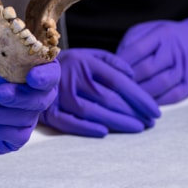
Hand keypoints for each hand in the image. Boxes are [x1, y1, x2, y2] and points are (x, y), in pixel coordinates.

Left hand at [0, 39, 59, 154]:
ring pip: (30, 118)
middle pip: (45, 97)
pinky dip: (0, 129)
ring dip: (5, 113)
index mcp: (20, 67)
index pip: (48, 70)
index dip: (46, 74)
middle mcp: (24, 91)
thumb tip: (10, 75)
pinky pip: (18, 136)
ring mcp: (17, 115)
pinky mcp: (7, 137)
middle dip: (24, 97)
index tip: (32, 77)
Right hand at [39, 48, 160, 137]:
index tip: (155, 110)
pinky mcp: (50, 112)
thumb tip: (133, 75)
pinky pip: (70, 122)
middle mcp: (74, 78)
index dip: (140, 97)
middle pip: (109, 98)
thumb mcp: (90, 55)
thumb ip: (113, 62)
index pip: (119, 81)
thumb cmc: (70, 65)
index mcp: (86, 62)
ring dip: (118, 122)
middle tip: (150, 122)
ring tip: (137, 128)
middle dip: (134, 112)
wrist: (32, 70)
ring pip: (93, 112)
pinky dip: (87, 128)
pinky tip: (105, 132)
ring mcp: (60, 95)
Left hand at [115, 11, 187, 104]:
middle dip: (129, 80)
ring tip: (126, 97)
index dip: (121, 63)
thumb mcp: (148, 31)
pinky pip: (172, 97)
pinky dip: (156, 102)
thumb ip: (131, 43)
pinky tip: (143, 103)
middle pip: (148, 69)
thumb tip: (115, 64)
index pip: (138, 49)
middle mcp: (176, 51)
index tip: (109, 71)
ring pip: (160, 85)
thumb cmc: (166, 39)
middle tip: (114, 88)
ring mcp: (185, 69)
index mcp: (163, 34)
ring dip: (140, 93)